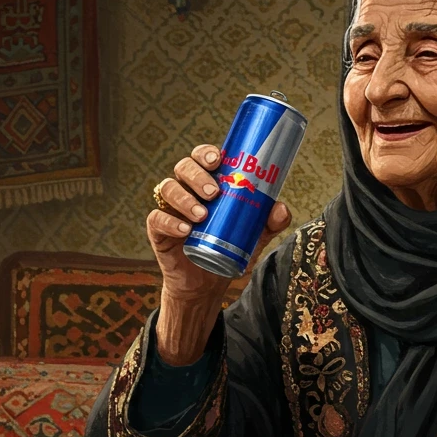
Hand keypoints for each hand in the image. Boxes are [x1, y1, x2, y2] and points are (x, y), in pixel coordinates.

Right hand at [147, 144, 291, 363]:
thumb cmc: (229, 249)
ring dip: (184, 198)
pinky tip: (184, 230)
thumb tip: (280, 209)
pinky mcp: (158, 229)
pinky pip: (156, 218)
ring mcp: (171, 208)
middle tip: (213, 192)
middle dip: (197, 175)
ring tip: (202, 214)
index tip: (218, 160)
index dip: (206, 153)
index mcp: (208, 182)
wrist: (208, 283)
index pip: (202, 157)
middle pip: (184, 167)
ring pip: (168, 188)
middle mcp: (187, 190)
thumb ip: (269, 222)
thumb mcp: (254, 236)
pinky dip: (169, 221)